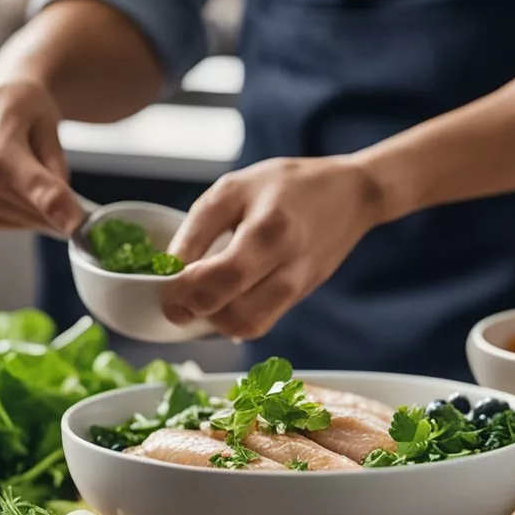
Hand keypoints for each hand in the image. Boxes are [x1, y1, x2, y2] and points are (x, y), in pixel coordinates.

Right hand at [0, 79, 84, 235]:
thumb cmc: (25, 109)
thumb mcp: (50, 123)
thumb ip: (56, 166)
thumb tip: (61, 212)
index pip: (17, 169)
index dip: (47, 199)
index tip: (76, 225)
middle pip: (8, 198)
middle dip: (44, 210)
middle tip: (71, 212)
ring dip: (25, 213)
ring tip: (34, 190)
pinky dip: (7, 212)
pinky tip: (11, 191)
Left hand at [162, 156, 381, 339]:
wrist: (349, 196)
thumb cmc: (286, 185)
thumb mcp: (232, 190)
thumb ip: (196, 231)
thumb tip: (168, 271)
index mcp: (270, 231)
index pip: (221, 279)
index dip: (184, 292)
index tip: (165, 287)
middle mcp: (289, 267)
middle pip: (235, 315)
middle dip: (196, 311)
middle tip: (178, 297)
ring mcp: (298, 288)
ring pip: (248, 328)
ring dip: (215, 321)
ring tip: (202, 296)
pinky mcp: (299, 299)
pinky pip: (261, 323)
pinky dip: (234, 320)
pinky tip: (224, 299)